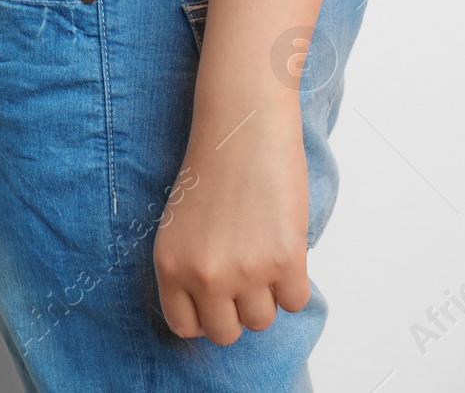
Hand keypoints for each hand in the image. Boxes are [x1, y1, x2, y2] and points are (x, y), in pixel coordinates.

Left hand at [152, 107, 311, 344]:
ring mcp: (245, 271)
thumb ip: (189, 270)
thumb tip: (213, 312)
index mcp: (169, 265)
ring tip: (261, 255)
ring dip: (267, 297)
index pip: (185, 326)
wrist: (242, 131)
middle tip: (243, 278)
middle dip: (237, 311)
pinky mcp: (285, 260)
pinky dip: (294, 283)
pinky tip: (283, 249)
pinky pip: (295, 301)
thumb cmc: (211, 172)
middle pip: (226, 333)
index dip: (204, 315)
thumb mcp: (178, 226)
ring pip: (263, 321)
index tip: (216, 301)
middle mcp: (203, 274)